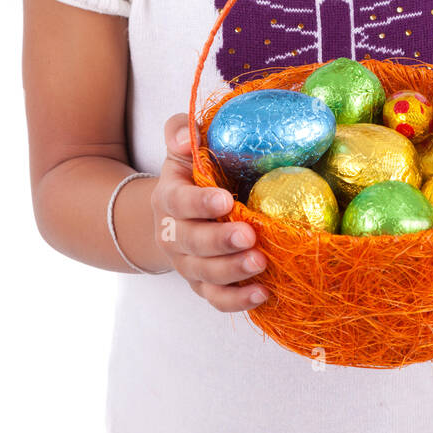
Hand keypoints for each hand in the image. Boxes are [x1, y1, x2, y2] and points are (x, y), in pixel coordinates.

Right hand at [150, 113, 269, 311]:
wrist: (173, 216)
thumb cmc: (190, 174)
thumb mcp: (182, 148)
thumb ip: (180, 131)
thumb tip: (184, 137)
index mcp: (168, 198)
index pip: (178, 202)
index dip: (200, 202)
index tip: (226, 199)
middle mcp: (172, 234)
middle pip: (191, 242)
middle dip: (220, 241)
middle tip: (249, 236)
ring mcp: (186, 263)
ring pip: (204, 274)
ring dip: (232, 272)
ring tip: (261, 263)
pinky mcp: (202, 284)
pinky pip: (216, 298)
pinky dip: (237, 301)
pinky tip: (263, 293)